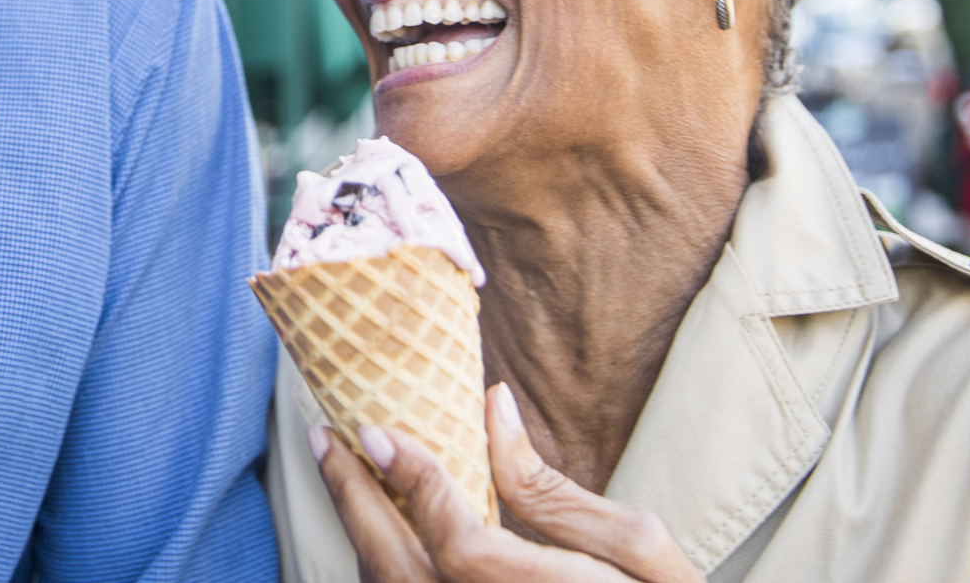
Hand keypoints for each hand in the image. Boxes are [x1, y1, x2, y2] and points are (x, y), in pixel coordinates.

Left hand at [313, 384, 702, 581]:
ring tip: (344, 475)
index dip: (414, 486)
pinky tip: (379, 531)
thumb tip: (491, 404)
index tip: (375, 432)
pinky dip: (382, 568)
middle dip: (354, 502)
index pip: (460, 546)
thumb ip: (555, 488)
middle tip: (328, 441)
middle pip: (401, 574)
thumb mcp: (641, 551)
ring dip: (361, 536)